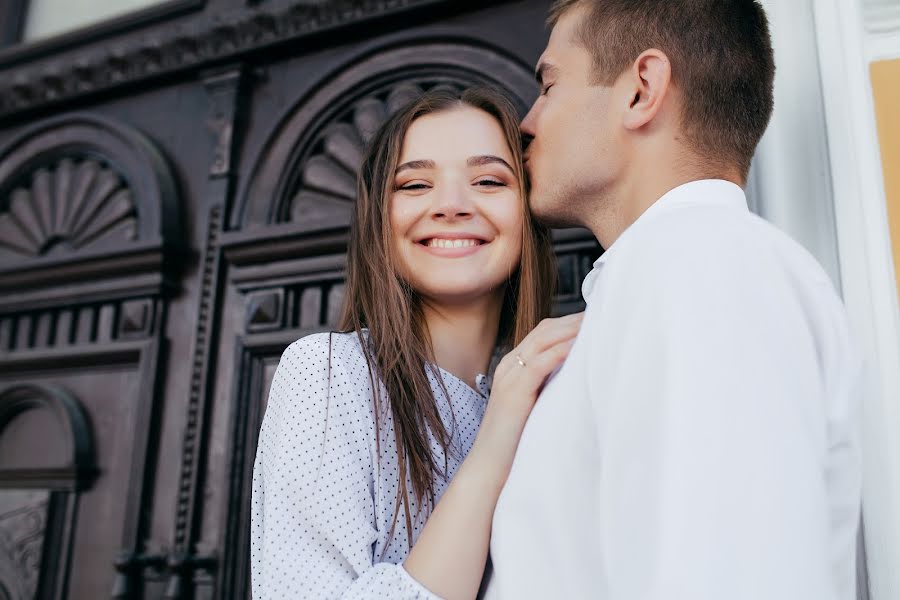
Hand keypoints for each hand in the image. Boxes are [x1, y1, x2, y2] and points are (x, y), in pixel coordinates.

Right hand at [470, 312, 583, 483]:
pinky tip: (581, 347)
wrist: (488, 468)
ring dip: (572, 329)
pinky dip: (561, 351)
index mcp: (513, 367)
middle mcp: (509, 366)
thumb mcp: (535, 406)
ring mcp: (509, 377)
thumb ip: (550, 388)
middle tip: (606, 313)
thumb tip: (581, 378)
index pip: (544, 333)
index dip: (570, 323)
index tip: (599, 319)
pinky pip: (540, 362)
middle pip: (545, 330)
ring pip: (543, 340)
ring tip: (599, 323)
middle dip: (575, 320)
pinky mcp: (513, 392)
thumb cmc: (515, 443)